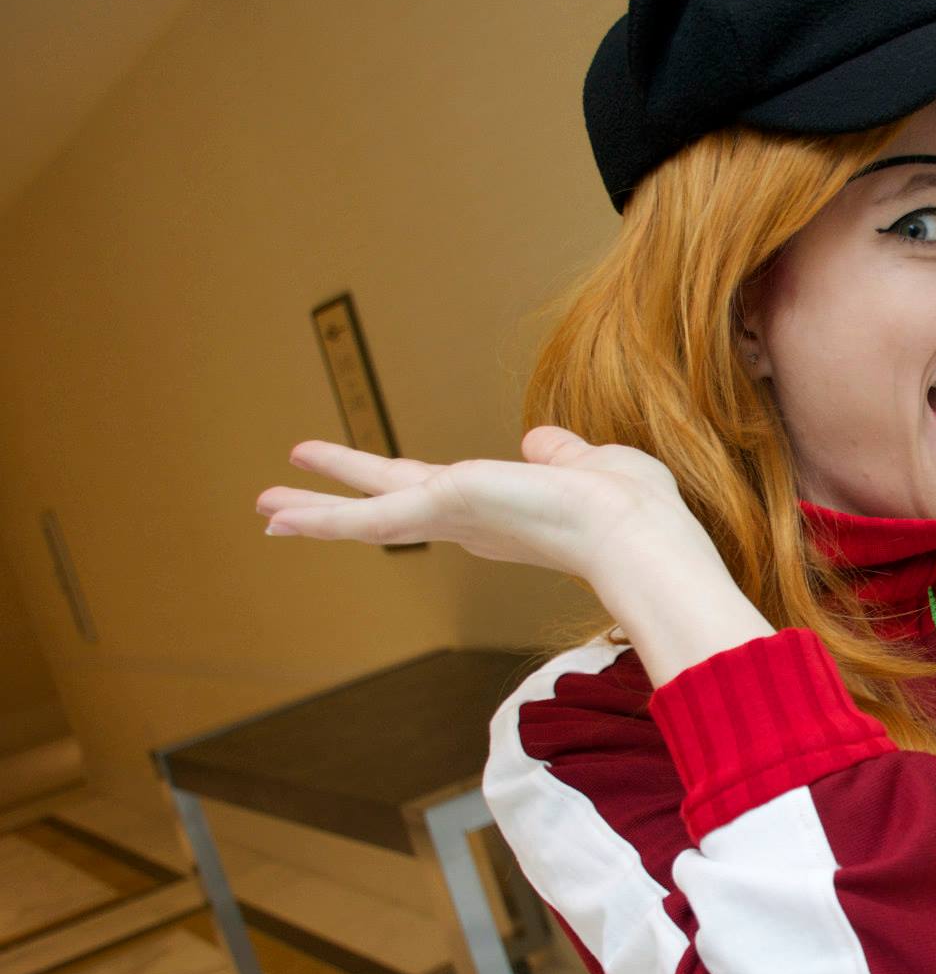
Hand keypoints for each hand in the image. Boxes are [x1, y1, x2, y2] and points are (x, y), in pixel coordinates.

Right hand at [254, 426, 721, 587]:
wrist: (633, 532)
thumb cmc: (628, 505)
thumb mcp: (588, 463)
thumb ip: (560, 454)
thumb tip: (540, 441)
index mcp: (498, 509)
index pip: (432, 498)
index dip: (397, 492)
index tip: (372, 486)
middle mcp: (468, 521)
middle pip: (385, 511)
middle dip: (335, 507)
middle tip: (282, 508)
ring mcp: (451, 519)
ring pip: (366, 517)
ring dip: (315, 512)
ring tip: (263, 508)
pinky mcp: (441, 509)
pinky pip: (369, 517)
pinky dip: (323, 518)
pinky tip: (278, 518)